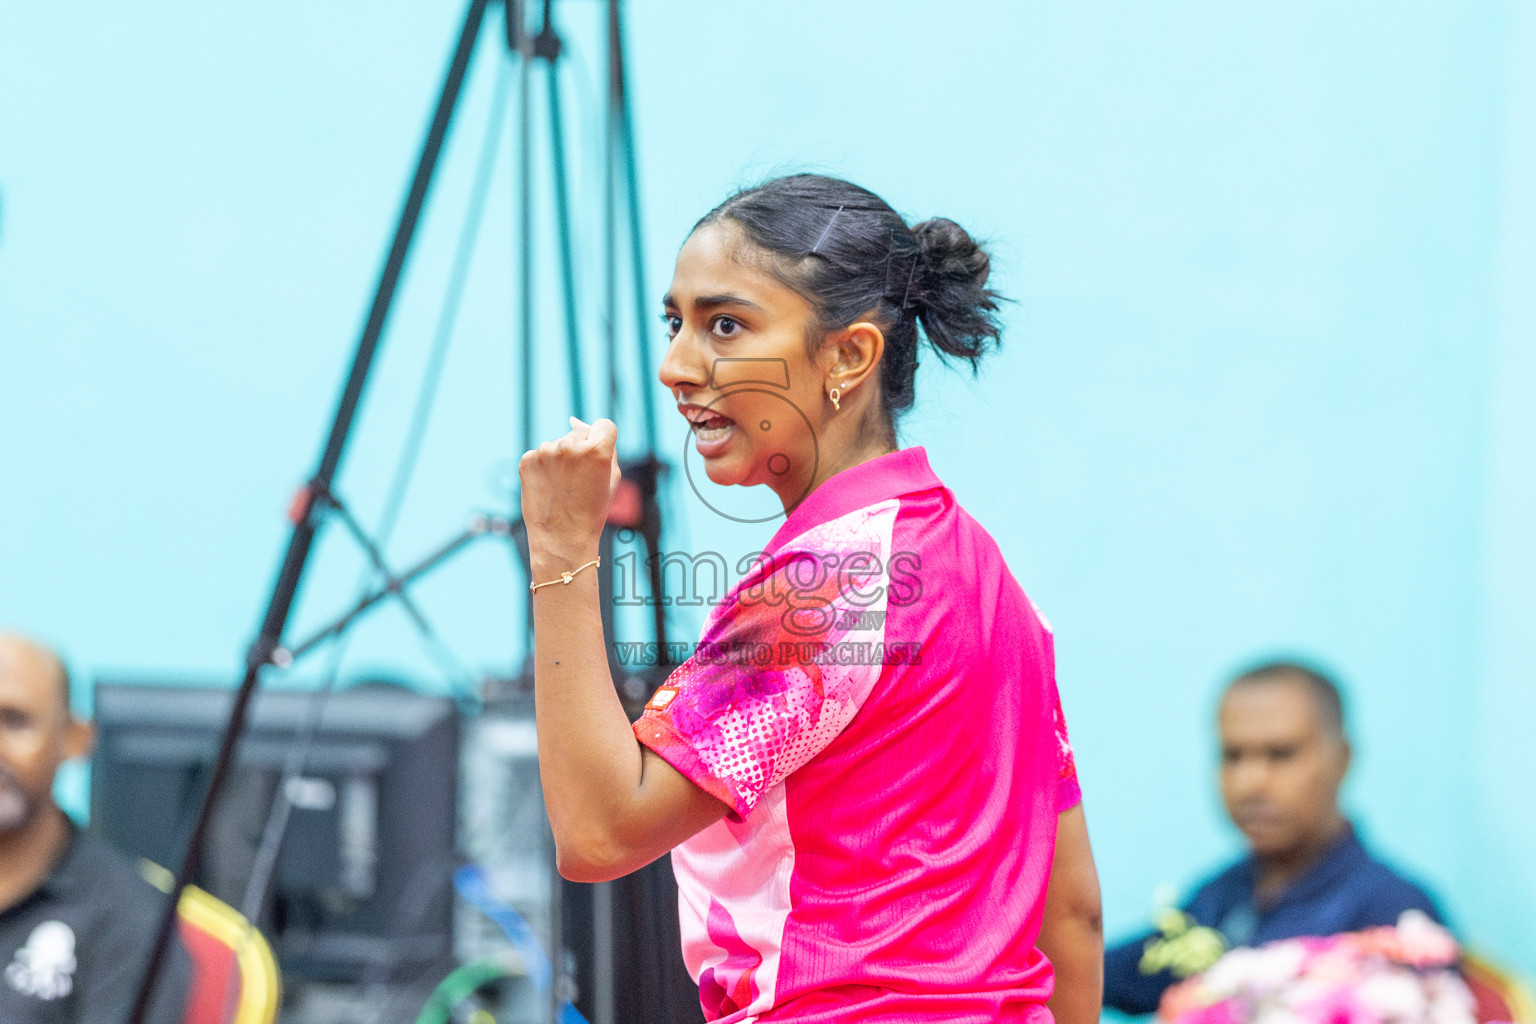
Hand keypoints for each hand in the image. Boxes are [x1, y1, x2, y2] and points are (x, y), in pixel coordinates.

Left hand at [519, 417, 621, 570]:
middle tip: (580, 482)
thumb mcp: (611, 478)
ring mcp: (545, 452)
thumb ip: (602, 444)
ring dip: (562, 459)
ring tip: (563, 487)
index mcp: (597, 450)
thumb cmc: (592, 510)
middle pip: (579, 434)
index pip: (604, 425)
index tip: (598, 461)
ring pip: (559, 444)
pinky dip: (545, 467)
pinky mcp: (527, 459)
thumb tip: (573, 418)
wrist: (561, 538)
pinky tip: (549, 487)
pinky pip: (541, 454)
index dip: (604, 442)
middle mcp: (570, 446)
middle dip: (581, 452)